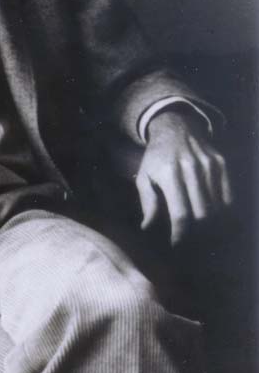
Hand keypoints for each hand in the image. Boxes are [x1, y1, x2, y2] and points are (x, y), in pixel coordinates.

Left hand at [135, 108, 231, 244]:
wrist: (175, 128)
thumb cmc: (156, 158)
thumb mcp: (144, 176)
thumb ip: (148, 203)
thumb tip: (147, 229)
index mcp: (169, 173)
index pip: (181, 214)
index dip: (181, 235)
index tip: (177, 245)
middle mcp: (192, 169)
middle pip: (203, 215)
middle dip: (197, 235)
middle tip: (190, 243)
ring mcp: (210, 166)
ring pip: (219, 209)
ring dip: (212, 227)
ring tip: (202, 235)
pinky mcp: (222, 165)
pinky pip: (229, 197)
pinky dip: (225, 214)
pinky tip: (215, 222)